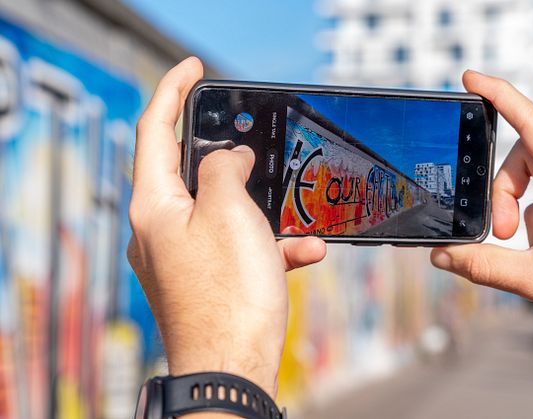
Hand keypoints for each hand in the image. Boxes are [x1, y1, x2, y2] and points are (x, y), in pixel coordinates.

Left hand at [127, 57, 325, 396]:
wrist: (233, 368)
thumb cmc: (228, 294)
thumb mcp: (230, 211)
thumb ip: (226, 169)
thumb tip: (231, 158)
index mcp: (154, 205)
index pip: (154, 130)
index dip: (174, 91)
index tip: (194, 69)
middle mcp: (161, 230)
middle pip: (191, 173)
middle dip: (233, 159)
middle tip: (258, 143)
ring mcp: (183, 258)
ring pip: (225, 213)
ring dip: (265, 210)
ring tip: (299, 214)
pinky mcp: (207, 282)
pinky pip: (240, 248)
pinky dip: (271, 245)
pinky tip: (307, 252)